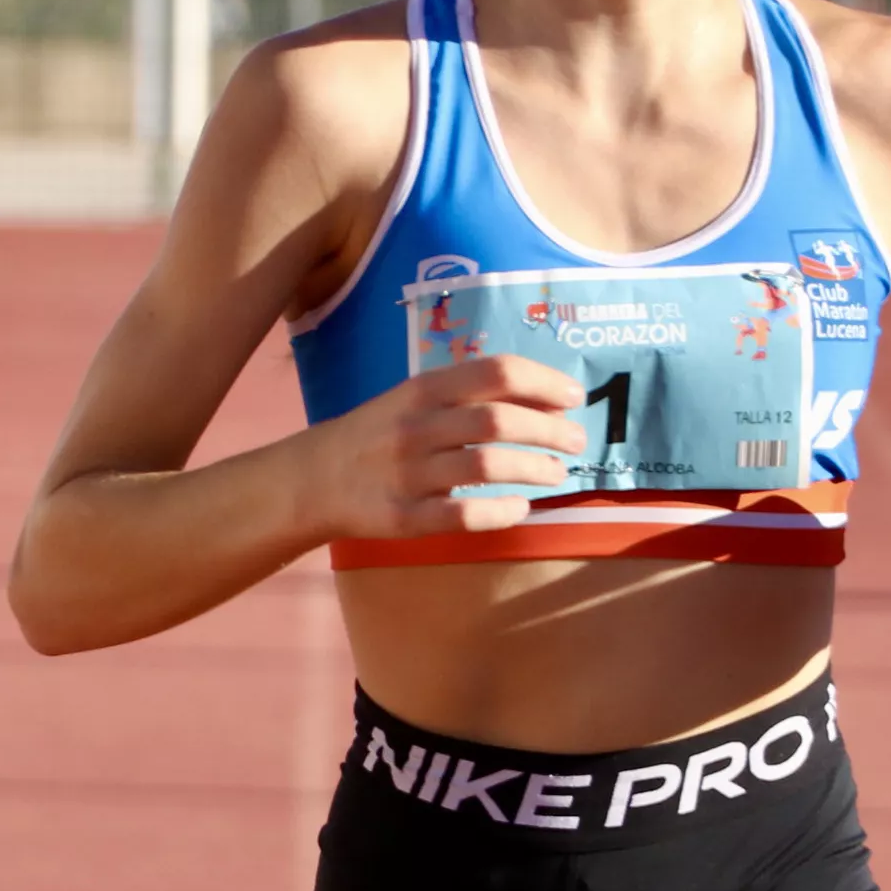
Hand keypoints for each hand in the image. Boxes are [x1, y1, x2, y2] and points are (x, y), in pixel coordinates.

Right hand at [310, 355, 589, 540]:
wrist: (314, 480)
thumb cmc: (379, 434)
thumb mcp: (413, 399)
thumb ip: (469, 394)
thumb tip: (547, 400)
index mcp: (422, 389)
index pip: (495, 372)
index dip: (544, 382)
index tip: (574, 397)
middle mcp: (415, 427)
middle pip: (498, 421)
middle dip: (549, 431)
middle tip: (576, 442)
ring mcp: (407, 474)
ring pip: (486, 466)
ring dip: (535, 469)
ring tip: (556, 474)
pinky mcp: (403, 518)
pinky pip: (462, 515)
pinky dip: (500, 512)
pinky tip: (519, 508)